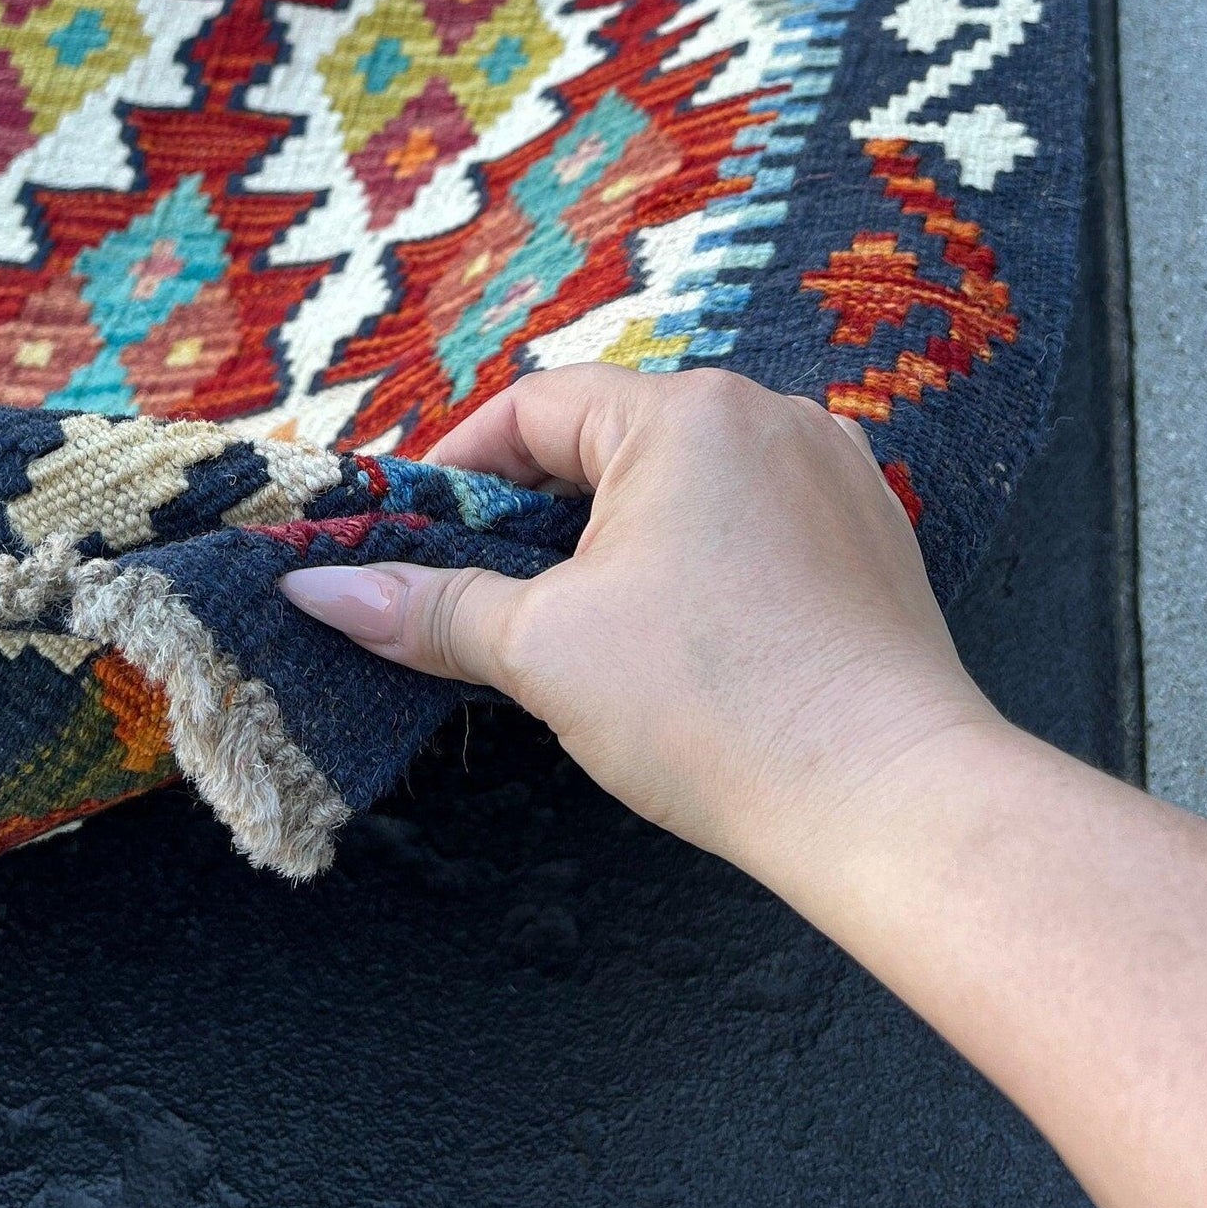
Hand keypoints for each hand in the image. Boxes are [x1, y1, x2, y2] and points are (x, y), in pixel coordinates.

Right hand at [279, 363, 1001, 906]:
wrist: (891, 799)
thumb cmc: (714, 709)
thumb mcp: (546, 651)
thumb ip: (429, 608)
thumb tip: (314, 587)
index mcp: (686, 413)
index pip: (535, 408)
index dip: (457, 470)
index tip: (409, 537)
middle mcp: (769, 414)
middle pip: (614, 438)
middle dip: (540, 510)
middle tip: (485, 592)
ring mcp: (834, 472)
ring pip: (688, 481)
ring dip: (622, 536)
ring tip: (581, 623)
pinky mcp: (874, 536)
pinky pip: (757, 518)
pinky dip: (701, 559)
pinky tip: (684, 639)